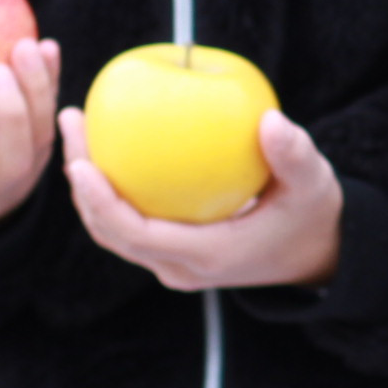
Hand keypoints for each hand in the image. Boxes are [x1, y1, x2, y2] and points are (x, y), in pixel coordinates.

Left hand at [57, 106, 345, 288]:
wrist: (315, 252)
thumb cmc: (312, 214)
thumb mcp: (314, 183)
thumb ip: (294, 155)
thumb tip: (269, 119)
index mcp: (206, 256)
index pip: (136, 234)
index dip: (100, 203)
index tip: (81, 162)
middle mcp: (179, 268)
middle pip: (108, 230)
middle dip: (79, 181)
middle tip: (72, 121)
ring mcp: (171, 264)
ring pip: (110, 228)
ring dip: (86, 184)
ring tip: (79, 127)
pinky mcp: (170, 252)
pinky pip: (127, 221)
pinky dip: (109, 187)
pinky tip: (109, 142)